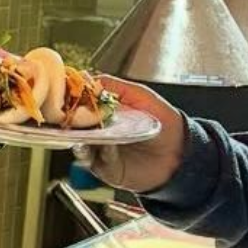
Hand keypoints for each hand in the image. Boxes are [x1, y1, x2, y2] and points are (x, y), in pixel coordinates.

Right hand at [73, 76, 186, 192]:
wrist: (180, 154)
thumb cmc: (165, 123)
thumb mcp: (142, 96)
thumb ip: (116, 86)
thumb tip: (89, 79)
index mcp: (106, 111)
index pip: (81, 104)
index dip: (72, 100)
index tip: (66, 96)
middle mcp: (100, 130)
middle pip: (75, 124)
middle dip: (70, 120)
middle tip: (68, 115)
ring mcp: (101, 149)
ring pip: (78, 143)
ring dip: (78, 137)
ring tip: (81, 133)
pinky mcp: (105, 168)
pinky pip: (91, 161)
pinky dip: (91, 153)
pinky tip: (98, 146)